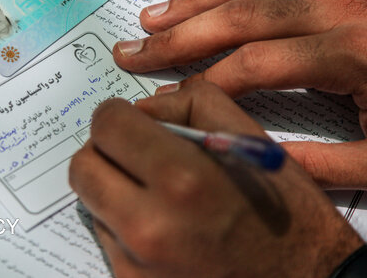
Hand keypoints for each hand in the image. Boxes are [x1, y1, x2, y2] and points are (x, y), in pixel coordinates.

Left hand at [69, 82, 362, 277]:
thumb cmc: (284, 215)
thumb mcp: (251, 141)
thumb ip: (191, 103)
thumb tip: (142, 106)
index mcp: (181, 179)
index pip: (107, 125)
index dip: (117, 114)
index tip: (131, 120)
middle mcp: (148, 226)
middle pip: (83, 166)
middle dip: (103, 149)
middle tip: (132, 151)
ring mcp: (135, 263)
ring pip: (89, 201)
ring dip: (111, 186)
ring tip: (152, 191)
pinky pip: (105, 238)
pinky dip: (121, 223)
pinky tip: (160, 224)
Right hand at [112, 0, 366, 189]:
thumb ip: (313, 165)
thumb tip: (247, 161)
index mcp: (355, 52)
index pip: (254, 63)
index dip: (200, 82)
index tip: (162, 100)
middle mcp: (344, 10)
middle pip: (240, 15)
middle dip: (179, 36)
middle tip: (132, 49)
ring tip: (154, 16)